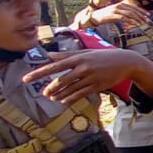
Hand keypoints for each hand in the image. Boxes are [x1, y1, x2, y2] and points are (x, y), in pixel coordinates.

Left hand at [23, 49, 152, 105]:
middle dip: (50, 88)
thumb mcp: (85, 52)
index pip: (54, 66)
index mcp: (78, 58)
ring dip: (59, 94)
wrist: (125, 62)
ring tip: (52, 97)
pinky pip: (81, 94)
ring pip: (70, 89)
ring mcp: (90, 78)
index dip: (39, 73)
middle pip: (61, 80)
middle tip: (43, 93)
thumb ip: (66, 55)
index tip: (27, 78)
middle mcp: (83, 68)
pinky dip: (71, 98)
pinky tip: (63, 101)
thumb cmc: (103, 55)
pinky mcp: (97, 86)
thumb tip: (49, 55)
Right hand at [90, 2, 150, 26]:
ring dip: (138, 18)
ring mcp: (116, 10)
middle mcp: (119, 5)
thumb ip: (124, 12)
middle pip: (133, 10)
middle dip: (142, 15)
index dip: (141, 11)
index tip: (147, 15)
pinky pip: (124, 18)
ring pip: (130, 14)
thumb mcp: (116, 11)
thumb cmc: (106, 15)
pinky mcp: (113, 15)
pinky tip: (135, 24)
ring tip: (143, 23)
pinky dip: (131, 21)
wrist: (95, 16)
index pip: (134, 7)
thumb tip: (132, 16)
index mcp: (121, 4)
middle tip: (147, 20)